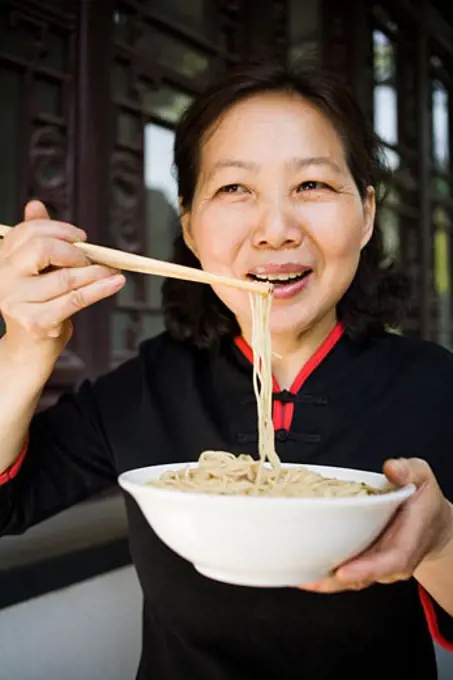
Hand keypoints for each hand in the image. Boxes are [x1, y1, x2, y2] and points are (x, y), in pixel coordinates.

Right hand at [0, 200, 124, 357]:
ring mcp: (18, 301)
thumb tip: (35, 204)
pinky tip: (116, 283)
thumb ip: (35, 240)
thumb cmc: (37, 305)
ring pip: (66, 277)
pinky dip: (101, 289)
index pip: (28, 231)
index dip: (59, 229)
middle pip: (42, 248)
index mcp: (1, 260)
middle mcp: (3, 279)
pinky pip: (76, 299)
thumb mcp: (34, 271)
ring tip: (113, 270)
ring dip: (96, 271)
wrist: (29, 350)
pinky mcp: (37, 321)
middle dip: (74, 250)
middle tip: (92, 258)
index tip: (82, 238)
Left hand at [298, 458, 452, 593]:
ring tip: (297, 578)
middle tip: (307, 579)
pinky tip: (301, 572)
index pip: (391, 560)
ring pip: (350, 580)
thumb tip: (392, 468)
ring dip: (324, 581)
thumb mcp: (423, 477)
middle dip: (334, 581)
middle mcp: (392, 560)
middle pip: (363, 577)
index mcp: (409, 540)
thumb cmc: (424, 499)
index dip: (366, 568)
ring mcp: (377, 565)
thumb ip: (410, 471)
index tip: (342, 571)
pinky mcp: (364, 563)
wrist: (432, 523)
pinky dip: (323, 574)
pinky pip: (344, 573)